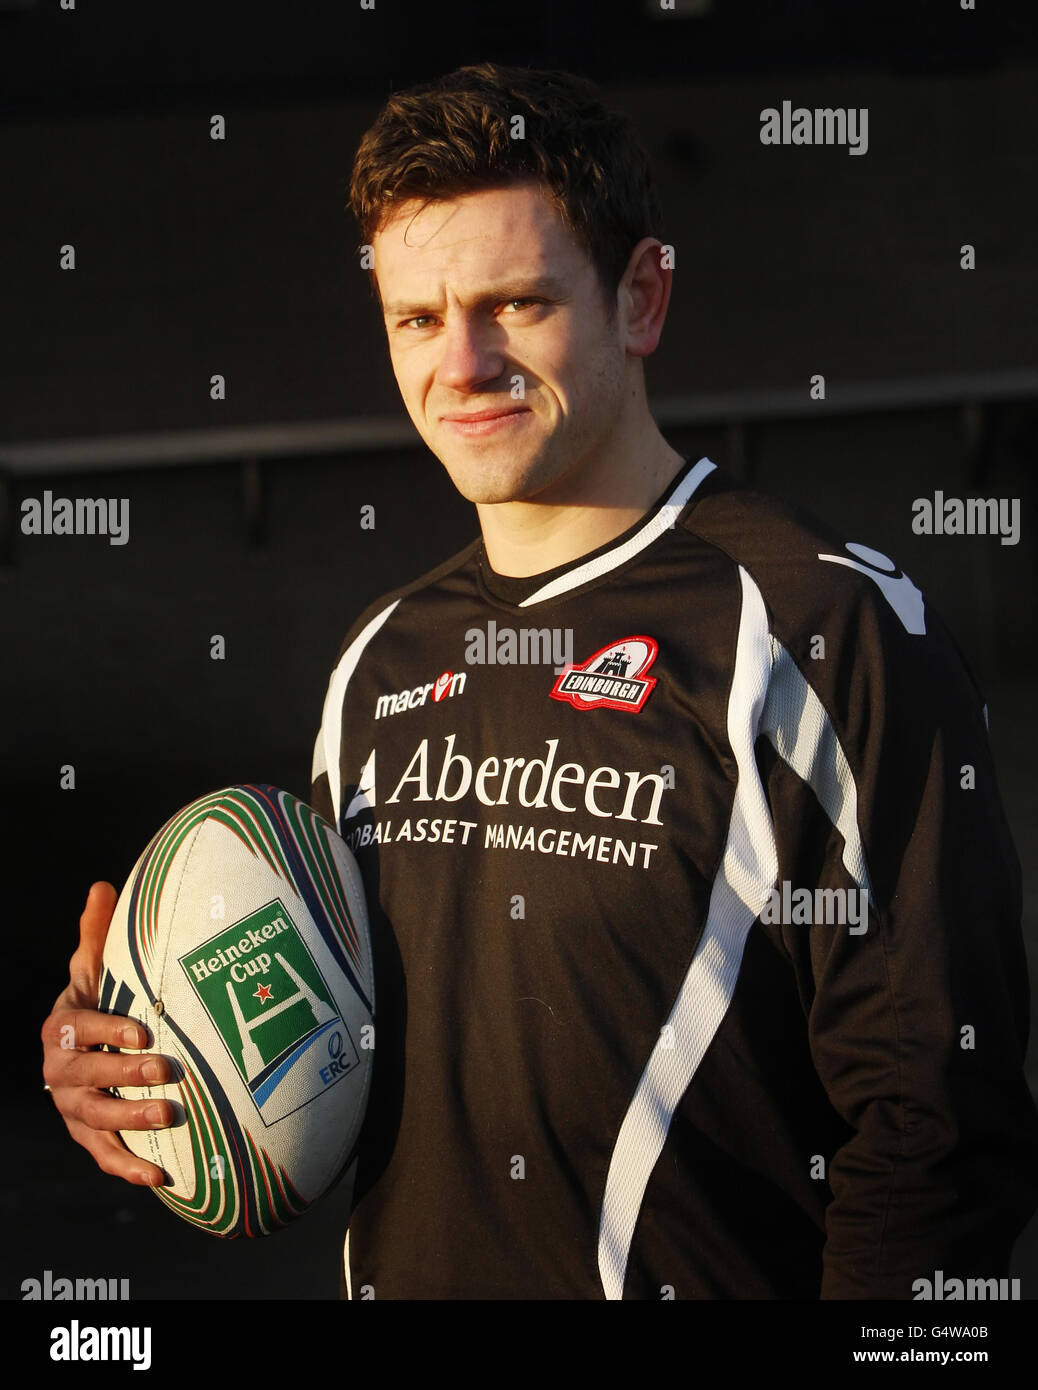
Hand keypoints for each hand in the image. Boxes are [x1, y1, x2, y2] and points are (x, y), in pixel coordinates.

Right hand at [41, 881, 172, 1185]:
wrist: (89, 1046)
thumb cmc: (102, 999)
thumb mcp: (97, 967)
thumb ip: (98, 934)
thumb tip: (101, 885)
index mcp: (63, 1026)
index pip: (79, 1029)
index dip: (108, 1031)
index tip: (144, 1030)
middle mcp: (60, 1070)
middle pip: (85, 1077)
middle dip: (124, 1076)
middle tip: (166, 1072)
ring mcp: (73, 1107)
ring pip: (94, 1119)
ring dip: (130, 1122)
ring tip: (171, 1118)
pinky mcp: (89, 1137)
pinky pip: (103, 1156)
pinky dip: (128, 1167)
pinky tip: (161, 1175)